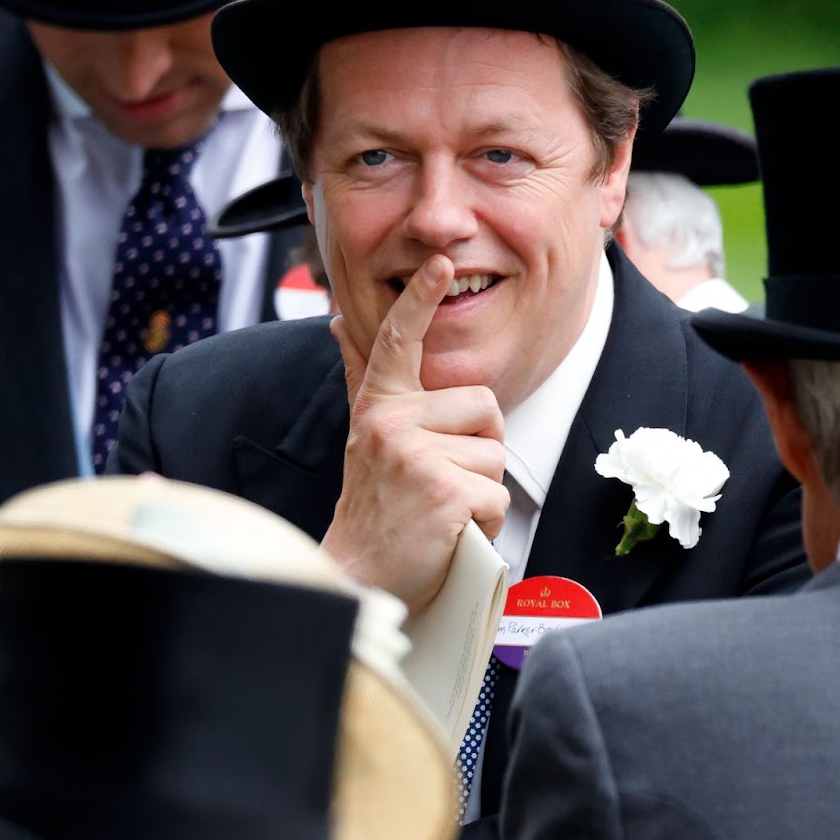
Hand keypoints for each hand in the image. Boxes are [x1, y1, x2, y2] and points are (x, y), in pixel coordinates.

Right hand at [322, 255, 508, 611]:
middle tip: (442, 482)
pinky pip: (497, 497)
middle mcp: (393, 423)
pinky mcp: (443, 492)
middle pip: (485, 407)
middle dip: (479, 449)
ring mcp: (416, 456)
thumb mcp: (364, 432)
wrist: (358, 575)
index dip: (421, 299)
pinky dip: (485, 524)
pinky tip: (451, 533)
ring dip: (481, 493)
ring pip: (495, 456)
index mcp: (380, 405)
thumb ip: (361, 374)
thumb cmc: (372, 505)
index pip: (401, 341)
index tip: (440, 264)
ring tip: (442, 511)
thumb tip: (343, 321)